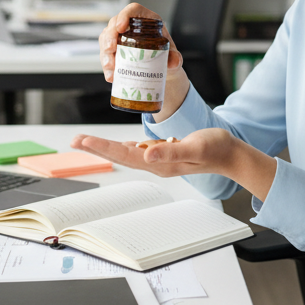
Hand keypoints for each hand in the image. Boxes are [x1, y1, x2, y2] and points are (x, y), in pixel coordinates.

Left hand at [71, 129, 277, 199]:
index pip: (124, 155)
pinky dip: (122, 146)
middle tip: (74, 141)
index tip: (83, 141)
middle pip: (119, 155)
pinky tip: (116, 144)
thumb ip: (170, 151)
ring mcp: (159, 160)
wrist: (231, 155)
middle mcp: (155, 163)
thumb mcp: (194, 146)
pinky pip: (137, 151)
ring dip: (105, 147)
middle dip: (96, 148)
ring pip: (126, 154)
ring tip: (86, 142)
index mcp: (160, 163)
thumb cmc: (216, 148)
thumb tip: (146, 153)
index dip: (102, 147)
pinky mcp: (164, 153)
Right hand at [99, 3, 183, 82]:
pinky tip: (111, 76)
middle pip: (114, 24)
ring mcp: (120, 37)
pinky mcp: (114, 49)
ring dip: (105, 53)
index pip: (132, 10)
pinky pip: (105, 53)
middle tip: (111, 50)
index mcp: (147, 20)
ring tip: (111, 68)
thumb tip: (174, 63)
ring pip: (106, 39)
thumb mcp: (173, 56)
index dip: (124, 16)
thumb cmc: (167, 57)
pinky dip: (106, 65)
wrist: (161, 70)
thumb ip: (175, 58)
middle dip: (109, 38)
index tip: (121, 28)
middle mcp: (131, 26)